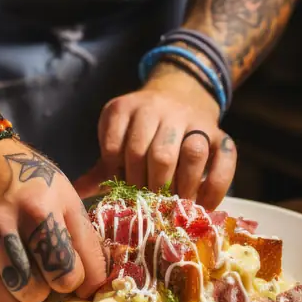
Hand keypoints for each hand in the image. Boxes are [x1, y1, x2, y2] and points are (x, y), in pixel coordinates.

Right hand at [0, 138, 106, 301]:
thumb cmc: (25, 177)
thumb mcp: (63, 194)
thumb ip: (81, 236)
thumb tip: (94, 282)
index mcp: (44, 209)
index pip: (76, 271)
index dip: (85, 283)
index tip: (82, 280)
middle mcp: (11, 226)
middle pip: (45, 289)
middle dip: (54, 289)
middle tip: (52, 276)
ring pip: (12, 301)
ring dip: (25, 297)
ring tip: (29, 280)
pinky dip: (0, 291)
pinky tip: (5, 273)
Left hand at [75, 64, 236, 209]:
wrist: (178, 95)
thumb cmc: (140, 131)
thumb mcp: (117, 139)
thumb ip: (102, 166)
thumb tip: (76, 192)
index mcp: (125, 109)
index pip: (118, 148)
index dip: (120, 177)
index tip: (123, 194)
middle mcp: (160, 109)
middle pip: (157, 153)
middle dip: (152, 187)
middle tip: (150, 206)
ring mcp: (193, 120)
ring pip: (192, 152)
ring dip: (183, 186)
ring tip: (175, 207)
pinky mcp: (220, 133)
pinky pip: (225, 159)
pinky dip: (215, 186)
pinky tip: (203, 206)